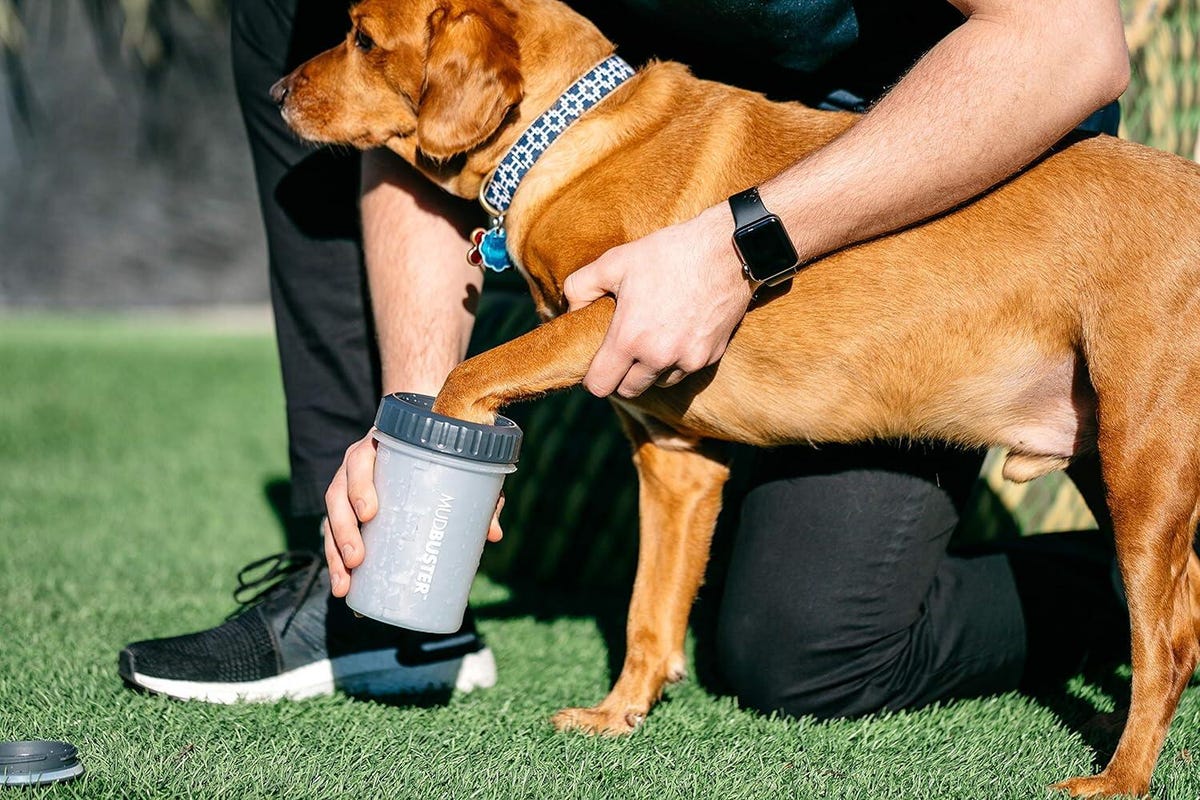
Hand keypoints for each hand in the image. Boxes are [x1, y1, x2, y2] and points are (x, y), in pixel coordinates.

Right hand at [324, 430, 505, 598]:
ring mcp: (349, 489)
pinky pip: (334, 534)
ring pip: (332, 519)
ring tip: (344, 585)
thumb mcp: (459, 465)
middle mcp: (357, 466)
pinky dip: (337, 562)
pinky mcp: (349, 511)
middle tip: (358, 559)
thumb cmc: (441, 454)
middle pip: (338, 495)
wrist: (424, 440)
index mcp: (380, 446)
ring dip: (334, 553)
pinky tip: (344, 586)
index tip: (370, 513)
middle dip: (344, 530)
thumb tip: (493, 534)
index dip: (360, 486)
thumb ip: (478, 493)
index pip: (360, 461)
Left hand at [563, 203, 752, 397]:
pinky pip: (685, 370)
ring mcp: (687, 360)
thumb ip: (580, 287)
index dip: (593, 378)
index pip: (600, 386)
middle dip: (621, 376)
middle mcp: (658, 358)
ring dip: (651, 370)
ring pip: (658, 382)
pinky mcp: (710, 356)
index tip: (597, 365)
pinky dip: (678, 360)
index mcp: (629, 339)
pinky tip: (678, 332)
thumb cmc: (667, 254)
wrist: (726, 251)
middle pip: (629, 390)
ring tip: (652, 339)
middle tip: (622, 352)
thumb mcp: (615, 261)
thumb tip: (572, 309)